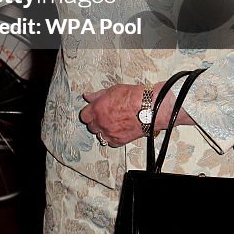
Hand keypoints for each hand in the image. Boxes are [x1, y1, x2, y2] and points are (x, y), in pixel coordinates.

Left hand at [80, 81, 194, 147]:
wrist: (149, 108)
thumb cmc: (134, 97)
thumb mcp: (112, 90)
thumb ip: (97, 95)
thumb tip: (87, 97)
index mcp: (97, 109)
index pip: (84, 116)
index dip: (89, 113)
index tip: (93, 112)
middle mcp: (101, 122)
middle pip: (91, 126)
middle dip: (96, 122)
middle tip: (104, 117)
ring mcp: (110, 133)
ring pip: (100, 136)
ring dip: (103, 131)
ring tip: (111, 124)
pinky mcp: (119, 141)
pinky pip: (110, 143)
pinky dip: (112, 138)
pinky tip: (117, 131)